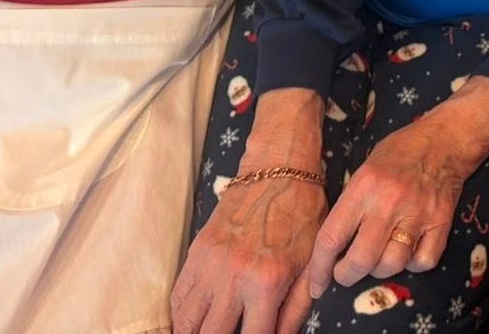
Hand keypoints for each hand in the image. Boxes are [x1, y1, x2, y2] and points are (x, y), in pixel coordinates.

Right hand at [172, 90, 327, 333]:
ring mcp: (209, 265)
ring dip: (193, 332)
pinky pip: (177, 296)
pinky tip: (192, 321)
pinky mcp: (196, 252)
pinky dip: (181, 315)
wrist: (278, 171)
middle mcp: (232, 277)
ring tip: (205, 332)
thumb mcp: (310, 263)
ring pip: (185, 321)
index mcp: (266, 283)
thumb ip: (296, 310)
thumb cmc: (302, 215)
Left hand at [305, 76, 488, 294]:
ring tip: (377, 258)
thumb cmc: (397, 154)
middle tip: (346, 273)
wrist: (445, 140)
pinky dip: (412, 265)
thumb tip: (332, 249)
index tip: (316, 285)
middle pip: (361, 260)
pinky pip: (423, 262)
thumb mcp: (364, 170)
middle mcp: (389, 202)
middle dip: (347, 275)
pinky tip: (407, 252)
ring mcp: (418, 213)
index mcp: (364, 186)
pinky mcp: (442, 222)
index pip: (332, 238)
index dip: (319, 268)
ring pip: (392, 265)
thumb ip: (350, 206)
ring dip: (379, 270)